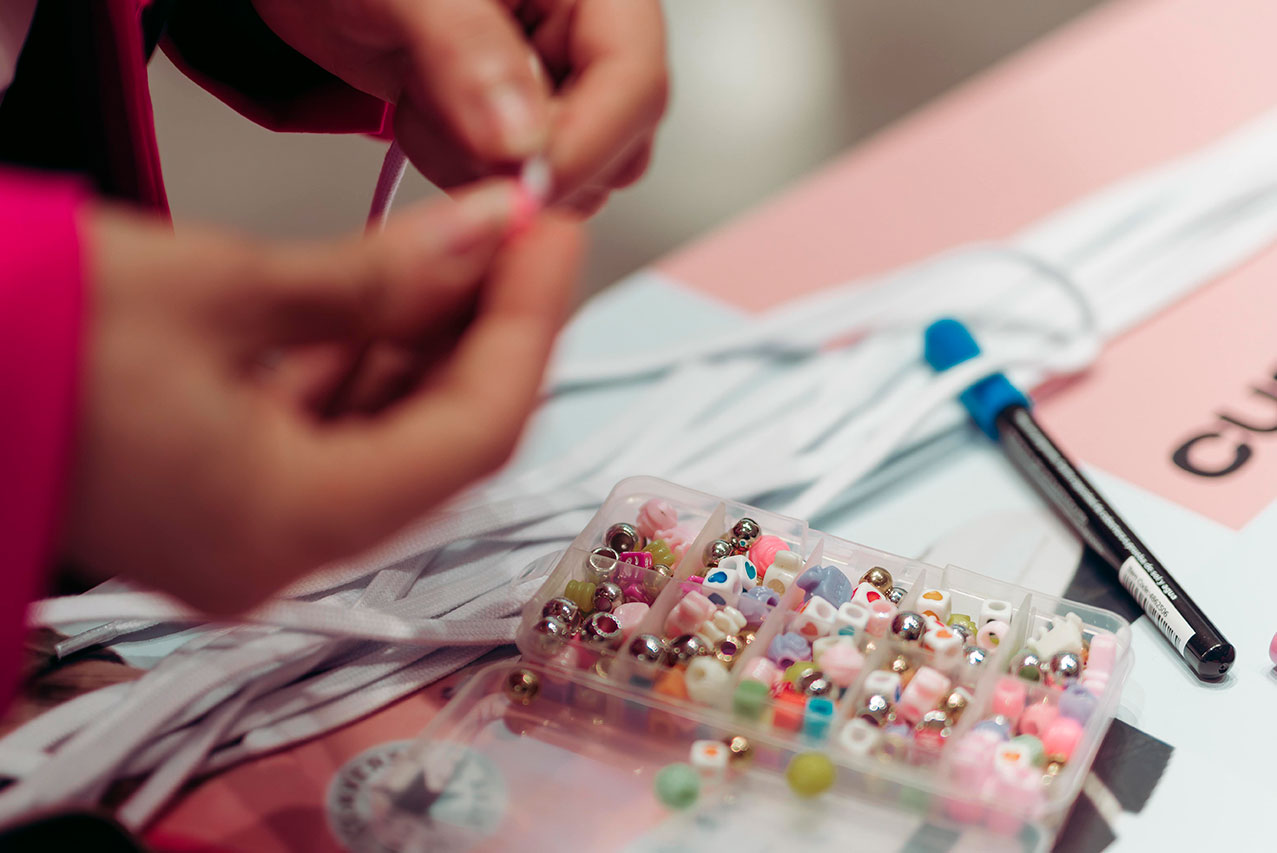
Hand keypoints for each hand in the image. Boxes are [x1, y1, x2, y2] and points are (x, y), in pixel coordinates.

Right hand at [67, 181, 580, 613]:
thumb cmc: (20, 330)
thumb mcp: (220, 285)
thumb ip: (375, 273)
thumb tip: (489, 233)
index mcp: (284, 522)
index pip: (474, 435)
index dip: (528, 327)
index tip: (551, 238)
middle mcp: (277, 554)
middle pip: (441, 444)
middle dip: (487, 333)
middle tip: (515, 238)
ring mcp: (248, 538)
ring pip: (390, 443)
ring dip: (431, 348)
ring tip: (459, 254)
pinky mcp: (222, 507)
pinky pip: (331, 442)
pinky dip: (367, 371)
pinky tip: (385, 299)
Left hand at [252, 0, 667, 212]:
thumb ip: (468, 52)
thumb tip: (522, 139)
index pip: (634, 82)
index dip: (588, 143)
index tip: (523, 183)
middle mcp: (582, 37)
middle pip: (615, 144)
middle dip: (526, 158)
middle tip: (449, 117)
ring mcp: (549, 87)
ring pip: (562, 178)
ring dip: (481, 165)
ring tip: (423, 94)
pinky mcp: (510, 127)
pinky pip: (510, 187)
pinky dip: (455, 167)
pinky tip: (421, 109)